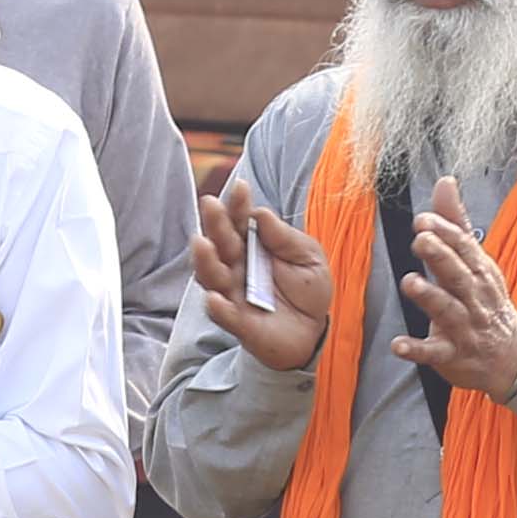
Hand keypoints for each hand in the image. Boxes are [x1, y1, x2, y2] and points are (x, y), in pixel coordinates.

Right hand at [189, 174, 333, 373]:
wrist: (314, 331)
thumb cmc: (307, 290)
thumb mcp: (308, 257)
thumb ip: (285, 238)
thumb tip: (260, 213)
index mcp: (253, 246)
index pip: (240, 222)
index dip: (237, 205)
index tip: (240, 186)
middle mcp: (237, 267)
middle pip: (221, 244)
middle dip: (215, 224)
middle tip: (210, 205)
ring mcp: (234, 294)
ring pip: (212, 276)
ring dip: (204, 261)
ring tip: (202, 244)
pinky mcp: (238, 323)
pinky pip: (223, 315)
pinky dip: (217, 308)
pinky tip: (214, 299)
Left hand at [388, 172, 516, 397]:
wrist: (510, 356)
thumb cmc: (485, 301)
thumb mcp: (476, 261)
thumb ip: (455, 222)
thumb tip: (445, 182)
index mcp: (479, 271)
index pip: (463, 248)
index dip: (444, 233)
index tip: (423, 219)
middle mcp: (474, 297)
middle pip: (457, 274)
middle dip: (440, 256)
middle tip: (420, 239)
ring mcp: (464, 327)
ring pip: (447, 310)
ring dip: (429, 296)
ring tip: (410, 283)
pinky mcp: (452, 354)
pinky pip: (433, 352)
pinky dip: (416, 349)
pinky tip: (398, 345)